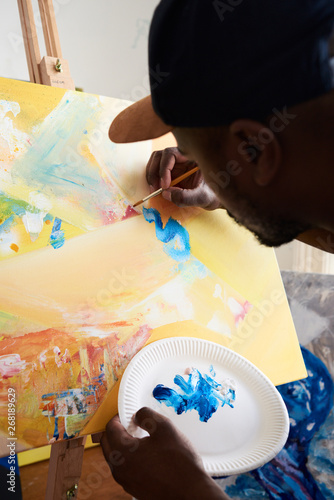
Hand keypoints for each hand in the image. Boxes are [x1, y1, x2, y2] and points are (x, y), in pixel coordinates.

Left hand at [100, 407, 227, 499]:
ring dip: (123, 444)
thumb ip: (146, 415)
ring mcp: (126, 481)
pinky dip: (130, 458)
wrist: (191, 493)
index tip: (128, 413)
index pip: (110, 428)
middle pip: (108, 443)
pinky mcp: (134, 488)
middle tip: (133, 424)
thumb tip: (137, 415)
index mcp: (122, 453)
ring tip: (143, 439)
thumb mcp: (165, 428)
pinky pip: (125, 468)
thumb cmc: (180, 463)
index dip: (118, 416)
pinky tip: (148, 454)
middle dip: (117, 430)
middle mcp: (119, 469)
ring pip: (115, 457)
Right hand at [146, 147, 222, 209]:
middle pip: (160, 156)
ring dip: (152, 175)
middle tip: (155, 189)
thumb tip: (166, 194)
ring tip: (155, 190)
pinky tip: (159, 191)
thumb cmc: (215, 194)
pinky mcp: (171, 173)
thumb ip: (186, 197)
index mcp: (193, 157)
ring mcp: (176, 165)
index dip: (164, 169)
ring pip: (156, 161)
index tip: (165, 186)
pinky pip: (157, 171)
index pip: (171, 154)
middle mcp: (183, 158)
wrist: (217, 198)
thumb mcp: (203, 198)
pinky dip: (154, 180)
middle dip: (154, 172)